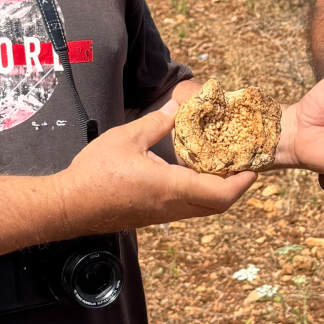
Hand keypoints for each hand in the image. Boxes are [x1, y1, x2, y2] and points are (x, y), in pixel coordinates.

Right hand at [58, 111, 256, 233]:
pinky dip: (200, 195)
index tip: (253, 168)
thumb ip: (158, 122)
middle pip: (217, 206)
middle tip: (242, 166)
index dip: (241, 183)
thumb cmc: (96, 171)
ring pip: (202, 209)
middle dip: (235, 189)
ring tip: (221, 167)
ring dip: (218, 192)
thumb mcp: (127, 137)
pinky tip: (193, 175)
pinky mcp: (152, 217)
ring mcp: (162, 216)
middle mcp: (171, 207)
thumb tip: (180, 107)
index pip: (220, 194)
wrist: (70, 205)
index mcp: (170, 187)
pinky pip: (187, 209)